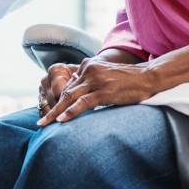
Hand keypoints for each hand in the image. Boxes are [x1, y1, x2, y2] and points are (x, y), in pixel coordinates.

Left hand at [37, 57, 154, 126]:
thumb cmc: (127, 80)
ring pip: (70, 97)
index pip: (68, 84)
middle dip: (52, 108)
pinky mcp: (103, 90)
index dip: (59, 100)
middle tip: (41, 121)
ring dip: (56, 113)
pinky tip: (62, 120)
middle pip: (65, 91)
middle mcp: (88, 69)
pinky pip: (83, 103)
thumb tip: (79, 99)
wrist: (147, 77)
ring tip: (45, 124)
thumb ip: (91, 84)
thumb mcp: (105, 77)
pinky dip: (71, 112)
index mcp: (87, 64)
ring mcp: (95, 79)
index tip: (50, 113)